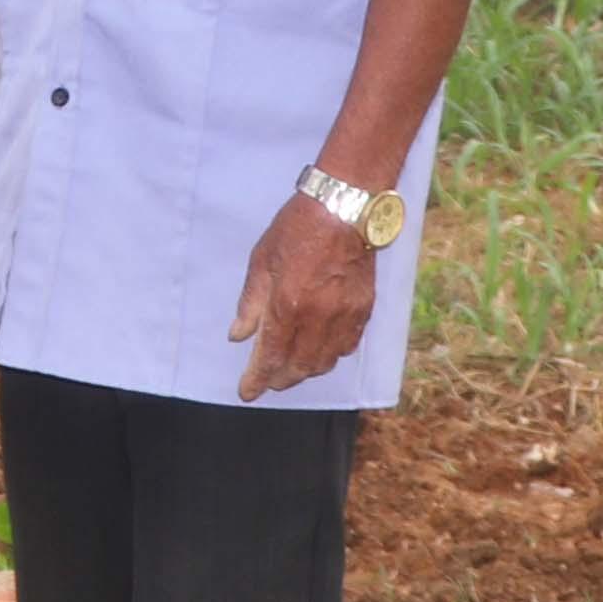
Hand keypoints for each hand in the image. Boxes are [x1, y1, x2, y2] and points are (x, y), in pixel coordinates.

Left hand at [228, 193, 380, 401]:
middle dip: (280, 379)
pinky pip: (346, 347)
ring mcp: (345, 316)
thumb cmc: (296, 230)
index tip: (247, 392)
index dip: (257, 379)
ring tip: (289, 370)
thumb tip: (238, 336)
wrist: (345, 210)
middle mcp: (318, 317)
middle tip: (266, 381)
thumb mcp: (261, 261)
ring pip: (325, 362)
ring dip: (305, 372)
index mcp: (288, 305)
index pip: (270, 355)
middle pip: (299, 366)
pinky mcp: (364, 311)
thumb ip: (250, 304)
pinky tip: (319, 353)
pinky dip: (330, 356)